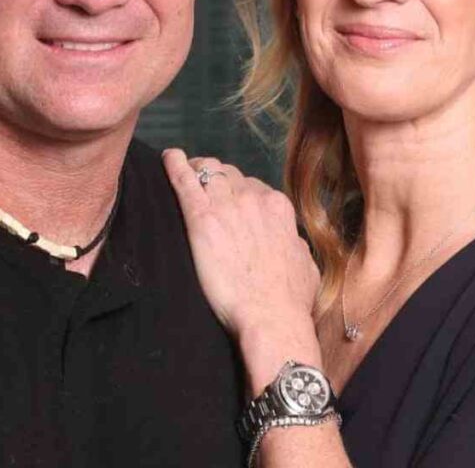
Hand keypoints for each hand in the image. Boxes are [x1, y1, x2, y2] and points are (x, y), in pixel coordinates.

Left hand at [162, 150, 319, 338]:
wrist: (270, 317)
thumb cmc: (290, 301)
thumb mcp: (306, 267)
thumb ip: (295, 246)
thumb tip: (291, 242)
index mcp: (278, 208)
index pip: (252, 186)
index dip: (238, 192)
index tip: (229, 200)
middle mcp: (253, 199)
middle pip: (229, 174)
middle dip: (216, 178)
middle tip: (204, 189)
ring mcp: (226, 206)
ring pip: (208, 171)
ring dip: (197, 171)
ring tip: (187, 174)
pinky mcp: (201, 218)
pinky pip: (185, 181)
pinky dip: (175, 165)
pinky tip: (168, 157)